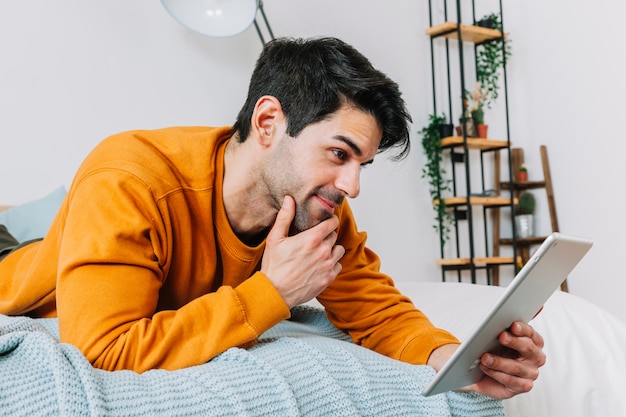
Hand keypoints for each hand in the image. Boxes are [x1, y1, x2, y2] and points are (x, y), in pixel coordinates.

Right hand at [261, 195, 344, 307]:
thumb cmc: (274, 266)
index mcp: (311, 239)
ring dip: (331, 249)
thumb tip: (290, 199)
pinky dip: (332, 264)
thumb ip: (285, 217)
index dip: (329, 220)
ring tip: (319, 252)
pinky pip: (338, 265)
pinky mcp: (328, 278)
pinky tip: (319, 265)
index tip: (324, 222)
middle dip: (326, 235)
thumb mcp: (275, 239)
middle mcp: (323, 251)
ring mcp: (327, 266)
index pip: (332, 222)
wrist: (275, 292)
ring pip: (339, 250)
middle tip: (315, 239)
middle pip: (334, 235)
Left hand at [428, 321, 545, 399]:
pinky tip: (485, 367)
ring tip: (484, 357)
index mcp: (534, 342)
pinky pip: (511, 382)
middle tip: (500, 336)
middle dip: (514, 342)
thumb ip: (515, 319)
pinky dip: (497, 374)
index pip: (533, 334)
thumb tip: (540, 305)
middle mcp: (536, 358)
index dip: (524, 329)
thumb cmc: (494, 347)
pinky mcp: (522, 387)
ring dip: (499, 361)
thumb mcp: (500, 332)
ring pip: (517, 367)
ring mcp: (530, 374)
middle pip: (529, 349)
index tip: (513, 325)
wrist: (480, 370)